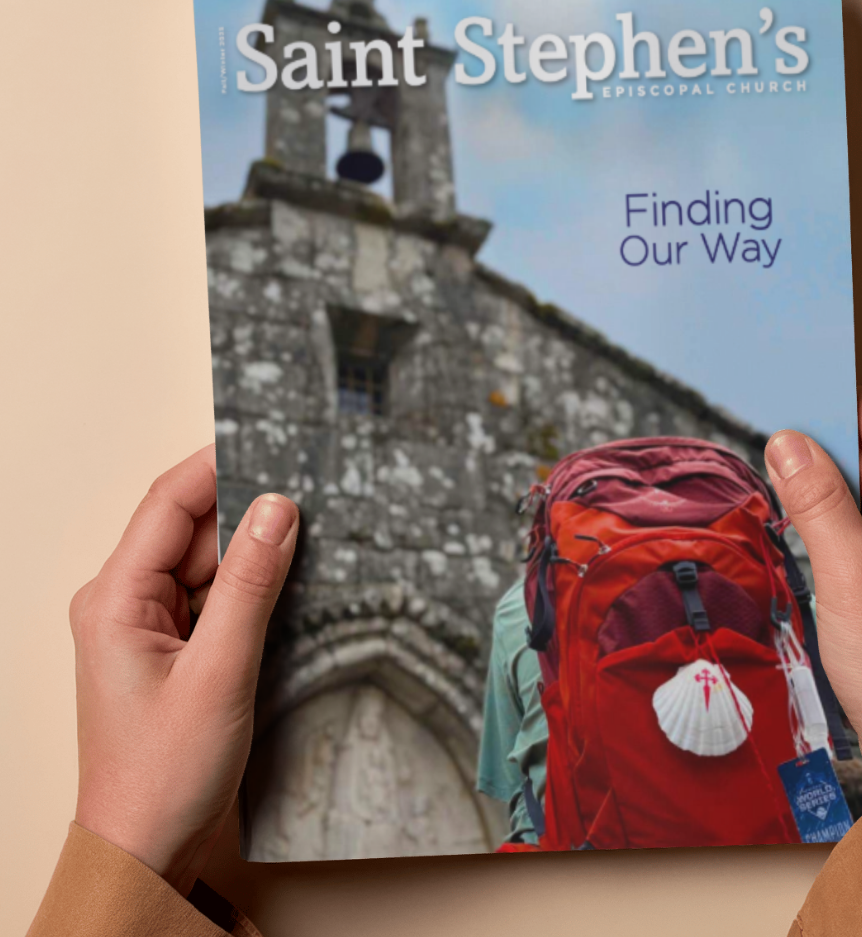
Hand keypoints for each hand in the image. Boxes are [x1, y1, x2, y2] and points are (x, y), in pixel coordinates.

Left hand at [69, 445, 298, 894]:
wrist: (148, 850)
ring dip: (258, 553)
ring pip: (212, 563)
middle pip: (195, 529)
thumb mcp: (218, 671)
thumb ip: (249, 584)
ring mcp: (153, 626)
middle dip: (251, 510)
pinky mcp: (179, 649)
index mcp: (115, 598)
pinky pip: (219, 597)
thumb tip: (278, 509)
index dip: (220, 465)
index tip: (274, 442)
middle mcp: (128, 602)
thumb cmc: (163, 773)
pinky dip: (256, 588)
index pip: (169, 504)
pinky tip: (296, 583)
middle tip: (315, 493)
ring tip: (316, 537)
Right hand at [764, 388, 861, 806]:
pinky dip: (858, 532)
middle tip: (782, 471)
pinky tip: (826, 547)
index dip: (849, 416)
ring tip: (801, 521)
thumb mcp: (847, 575)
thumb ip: (816, 498)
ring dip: (843, 503)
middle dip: (837, 466)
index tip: (798, 415)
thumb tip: (789, 444)